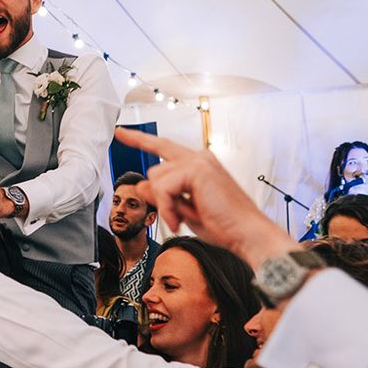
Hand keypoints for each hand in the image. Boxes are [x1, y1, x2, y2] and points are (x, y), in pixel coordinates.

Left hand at [113, 128, 294, 267]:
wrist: (246, 235)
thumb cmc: (223, 225)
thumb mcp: (183, 210)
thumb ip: (162, 196)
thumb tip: (140, 185)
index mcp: (198, 165)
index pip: (162, 147)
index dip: (139, 139)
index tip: (120, 132)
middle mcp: (199, 158)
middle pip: (155, 170)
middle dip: (158, 196)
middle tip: (176, 216)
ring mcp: (199, 161)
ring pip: (156, 179)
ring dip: (164, 204)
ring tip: (183, 218)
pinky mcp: (197, 170)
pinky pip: (164, 188)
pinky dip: (168, 208)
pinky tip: (181, 219)